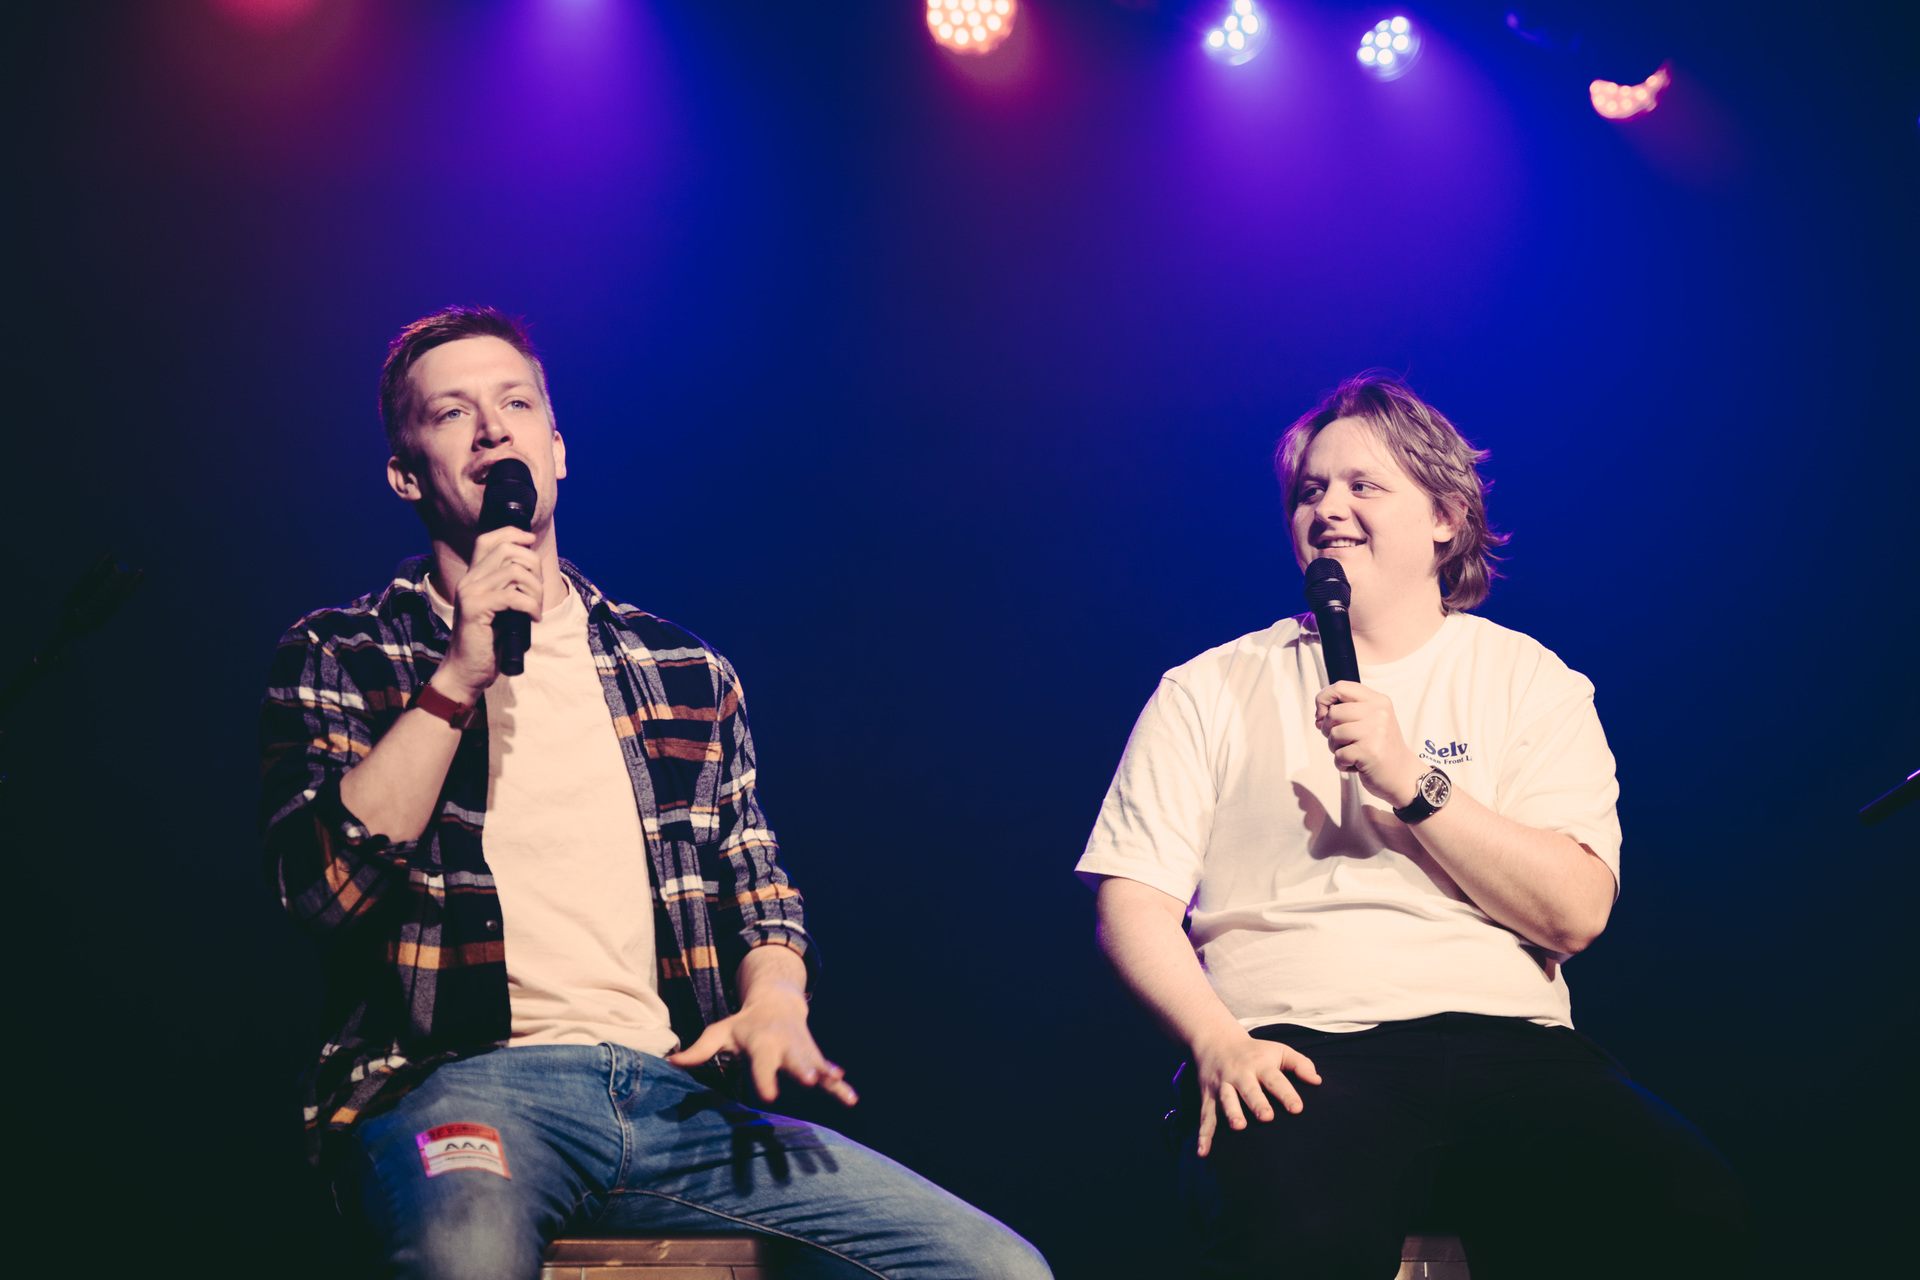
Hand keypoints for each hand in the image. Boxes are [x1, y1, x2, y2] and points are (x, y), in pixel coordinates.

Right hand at [436, 527, 543, 699]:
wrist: (466, 670)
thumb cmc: (487, 642)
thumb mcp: (500, 609)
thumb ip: (509, 587)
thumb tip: (533, 569)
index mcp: (473, 577)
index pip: (488, 540)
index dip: (513, 534)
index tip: (531, 542)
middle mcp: (469, 580)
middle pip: (508, 551)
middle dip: (533, 566)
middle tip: (538, 592)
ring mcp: (470, 593)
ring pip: (514, 572)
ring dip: (535, 590)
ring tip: (536, 609)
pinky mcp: (476, 609)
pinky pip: (513, 596)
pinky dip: (530, 606)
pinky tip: (533, 619)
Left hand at [667, 988, 858, 1107]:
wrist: (777, 1002)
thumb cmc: (743, 1025)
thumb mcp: (720, 1033)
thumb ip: (699, 1050)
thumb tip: (670, 1060)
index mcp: (761, 1043)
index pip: (762, 1064)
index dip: (765, 1080)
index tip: (770, 1098)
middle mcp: (785, 1047)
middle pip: (793, 1061)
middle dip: (802, 1071)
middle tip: (809, 1081)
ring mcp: (802, 1052)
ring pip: (816, 1066)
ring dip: (827, 1077)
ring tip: (841, 1088)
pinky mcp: (814, 1057)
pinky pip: (828, 1071)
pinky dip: (840, 1085)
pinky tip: (851, 1098)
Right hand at [1189, 1027, 1320, 1157]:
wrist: (1215, 1040)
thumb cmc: (1255, 1052)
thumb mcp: (1279, 1050)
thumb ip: (1300, 1064)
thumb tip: (1318, 1081)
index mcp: (1260, 1065)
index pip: (1275, 1079)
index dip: (1286, 1094)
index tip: (1297, 1109)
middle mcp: (1240, 1074)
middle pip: (1249, 1089)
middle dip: (1257, 1103)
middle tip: (1267, 1117)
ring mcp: (1222, 1085)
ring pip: (1226, 1100)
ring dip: (1231, 1112)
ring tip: (1239, 1127)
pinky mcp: (1208, 1096)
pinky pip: (1205, 1116)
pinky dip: (1203, 1134)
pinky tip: (1203, 1153)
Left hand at [1314, 680, 1421, 807]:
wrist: (1402, 774)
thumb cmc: (1380, 746)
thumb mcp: (1370, 720)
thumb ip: (1347, 711)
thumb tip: (1319, 715)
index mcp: (1377, 700)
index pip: (1340, 687)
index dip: (1323, 699)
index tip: (1322, 715)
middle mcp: (1378, 712)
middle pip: (1333, 712)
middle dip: (1328, 729)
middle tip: (1340, 741)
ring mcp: (1376, 731)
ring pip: (1334, 734)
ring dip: (1335, 748)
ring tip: (1351, 752)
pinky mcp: (1370, 751)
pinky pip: (1339, 755)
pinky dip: (1342, 763)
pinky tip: (1355, 764)